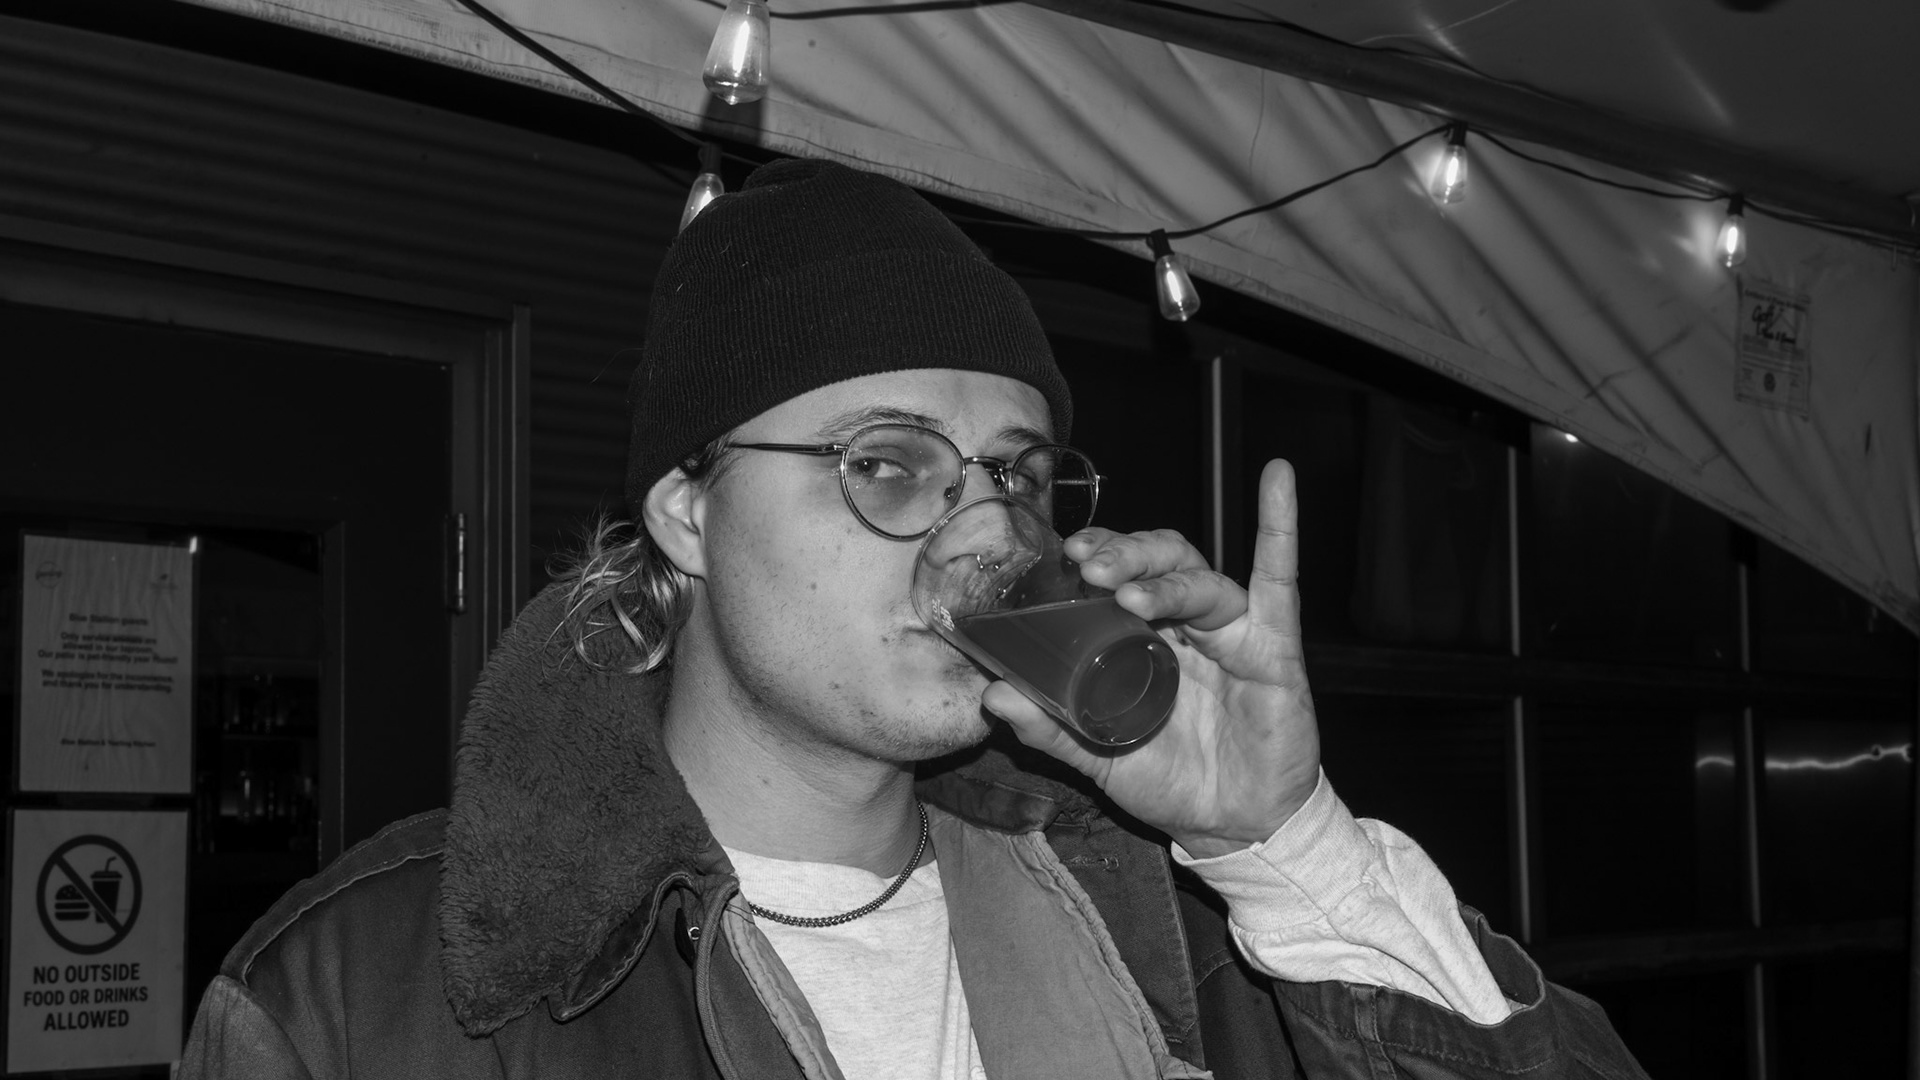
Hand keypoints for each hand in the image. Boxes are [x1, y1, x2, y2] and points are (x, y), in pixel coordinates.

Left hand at [981, 459, 1318, 857]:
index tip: (1066, 554)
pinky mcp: (1274, 648)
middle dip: (1123, 555)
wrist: (1232, 830)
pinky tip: (1278, 482)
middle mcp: (1189, 625)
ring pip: (1200, 578)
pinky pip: (1281, 582)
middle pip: (1159, 562)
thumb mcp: (1097, 755)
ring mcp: (1233, 632)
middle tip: (1087, 565)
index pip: (1123, 575)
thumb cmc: (1172, 782)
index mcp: (1147, 637)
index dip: (1098, 554)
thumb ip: (1050, 726)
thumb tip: (993, 695)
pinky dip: (1280, 528)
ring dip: (1163, 576)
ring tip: (1126, 593)